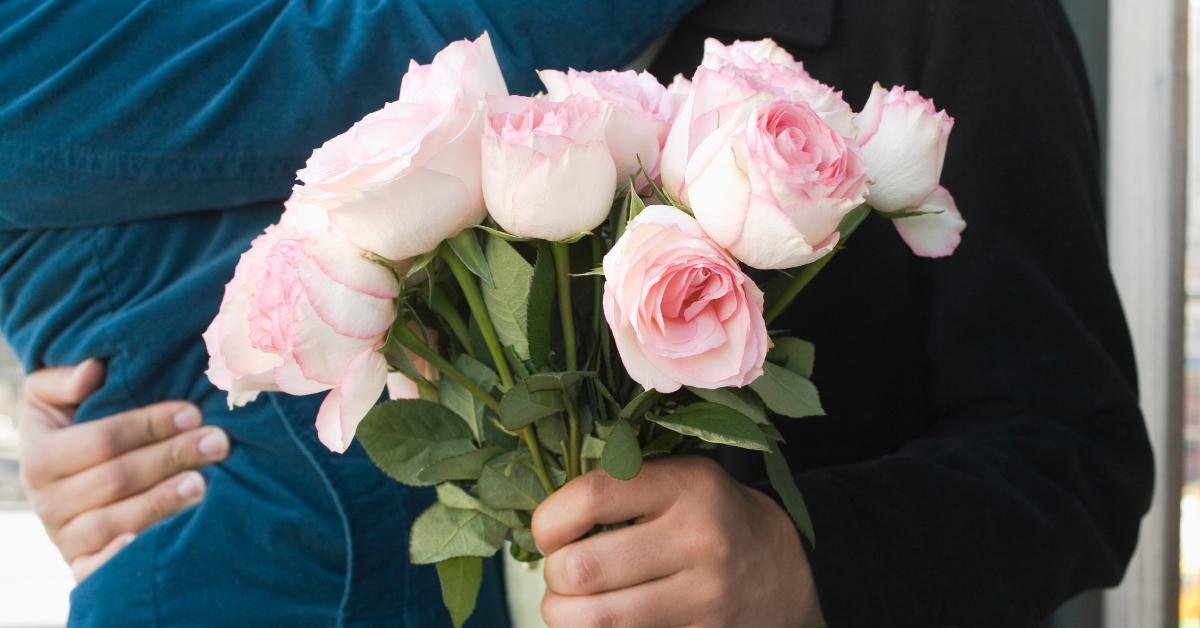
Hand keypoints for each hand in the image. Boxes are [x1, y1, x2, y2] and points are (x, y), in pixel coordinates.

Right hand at [17, 359, 229, 581]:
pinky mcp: (80, 566)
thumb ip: (64, 380)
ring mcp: (64, 537)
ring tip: (204, 483)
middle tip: (217, 442)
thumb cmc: (72, 428)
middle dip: (171, 457)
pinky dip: (122, 558)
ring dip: (161, 502)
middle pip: (116, 479)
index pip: (101, 440)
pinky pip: (96, 570)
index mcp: (41, 456)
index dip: (148, 425)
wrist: (64, 482)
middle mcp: (47, 501)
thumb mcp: (53, 399)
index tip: (193, 413)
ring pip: (114, 521)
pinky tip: (156, 541)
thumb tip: (93, 370)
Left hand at [532, 456, 822, 627]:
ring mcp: (703, 596)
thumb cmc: (710, 516)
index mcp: (686, 485)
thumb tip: (539, 519)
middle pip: (583, 569)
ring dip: (564, 614)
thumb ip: (620, 485)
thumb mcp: (680, 478)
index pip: (592, 497)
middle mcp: (698, 539)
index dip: (549, 520)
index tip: (547, 531)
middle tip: (560, 572)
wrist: (786, 570)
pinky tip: (604, 619)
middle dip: (553, 576)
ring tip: (568, 603)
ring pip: (597, 620)